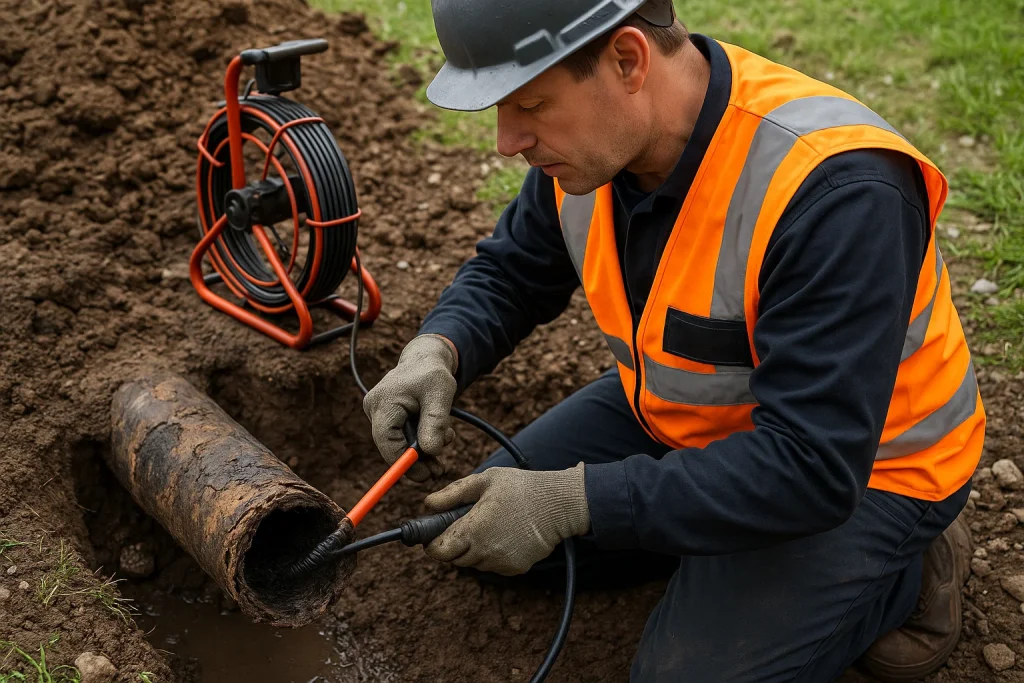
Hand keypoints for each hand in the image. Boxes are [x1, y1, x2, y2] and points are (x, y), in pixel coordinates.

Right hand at [363, 334, 457, 481]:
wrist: (426, 360)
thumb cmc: (433, 372)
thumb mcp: (440, 394)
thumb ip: (435, 421)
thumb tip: (431, 452)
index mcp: (383, 402)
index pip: (386, 441)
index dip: (403, 462)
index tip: (425, 475)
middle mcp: (374, 408)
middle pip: (391, 446)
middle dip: (416, 461)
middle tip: (439, 471)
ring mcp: (378, 413)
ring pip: (398, 444)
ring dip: (421, 452)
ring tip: (443, 448)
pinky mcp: (386, 418)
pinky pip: (401, 437)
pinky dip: (418, 442)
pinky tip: (437, 438)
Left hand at [423, 464, 589, 575]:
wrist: (559, 504)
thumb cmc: (521, 487)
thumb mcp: (485, 480)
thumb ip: (454, 493)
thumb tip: (429, 503)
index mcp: (473, 529)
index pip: (439, 551)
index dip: (433, 544)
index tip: (434, 535)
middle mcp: (485, 552)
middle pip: (455, 559)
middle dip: (454, 545)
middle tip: (467, 524)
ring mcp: (501, 563)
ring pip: (475, 563)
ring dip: (475, 549)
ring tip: (491, 525)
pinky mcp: (515, 569)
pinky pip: (494, 566)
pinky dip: (493, 554)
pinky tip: (505, 535)